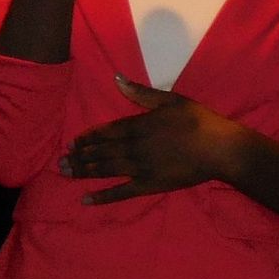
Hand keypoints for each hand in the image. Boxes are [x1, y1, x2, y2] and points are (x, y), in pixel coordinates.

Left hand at [60, 77, 242, 203]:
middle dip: (79, 156)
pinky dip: (102, 197)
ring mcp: (139, 168)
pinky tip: (86, 200)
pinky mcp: (149, 185)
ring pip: (105, 170)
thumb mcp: (170, 99)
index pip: (105, 132)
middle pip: (100, 152)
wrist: (218, 148)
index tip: (73, 142)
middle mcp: (133, 147)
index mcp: (137, 125)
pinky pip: (121, 192)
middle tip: (60, 161)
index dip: (88, 137)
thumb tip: (116, 78)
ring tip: (66, 173)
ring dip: (84, 171)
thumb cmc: (198, 120)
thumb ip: (141, 92)